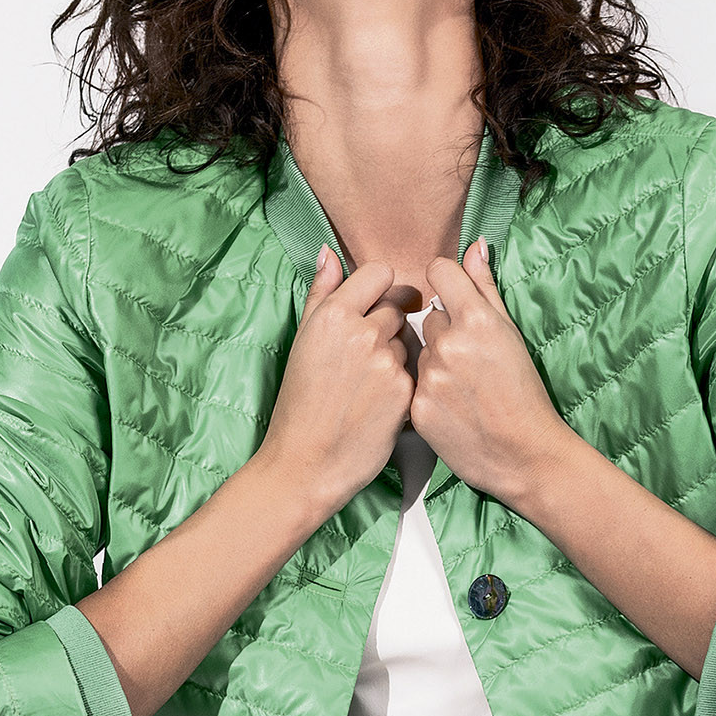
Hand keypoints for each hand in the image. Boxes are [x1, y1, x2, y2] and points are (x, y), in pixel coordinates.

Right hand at [253, 250, 413, 524]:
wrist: (305, 462)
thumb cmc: (300, 403)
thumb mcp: (302, 340)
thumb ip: (321, 292)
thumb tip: (329, 252)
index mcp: (333, 314)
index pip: (380, 273)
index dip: (383, 288)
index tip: (377, 303)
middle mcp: (361, 332)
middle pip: (399, 306)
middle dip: (391, 322)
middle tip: (370, 351)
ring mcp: (386, 362)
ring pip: (410, 339)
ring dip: (399, 353)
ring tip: (370, 382)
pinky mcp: (405, 391)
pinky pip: (415, 370)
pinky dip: (405, 382)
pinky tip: (381, 401)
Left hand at [412, 238, 572, 504]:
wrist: (524, 454)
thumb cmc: (524, 393)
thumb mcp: (511, 334)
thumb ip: (486, 287)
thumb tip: (475, 246)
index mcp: (477, 319)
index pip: (439, 272)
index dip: (445, 282)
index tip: (453, 297)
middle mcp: (449, 344)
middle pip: (429, 317)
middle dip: (445, 331)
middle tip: (470, 360)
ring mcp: (430, 377)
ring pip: (420, 351)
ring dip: (435, 363)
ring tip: (462, 388)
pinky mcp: (416, 407)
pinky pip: (412, 383)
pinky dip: (427, 392)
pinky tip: (451, 406)